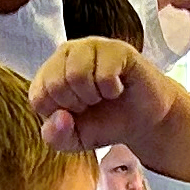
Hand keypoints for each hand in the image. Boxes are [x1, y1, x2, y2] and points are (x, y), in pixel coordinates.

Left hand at [29, 39, 189, 180]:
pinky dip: (102, 79)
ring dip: (86, 92)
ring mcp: (96, 49)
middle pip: (52, 80)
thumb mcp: (80, 140)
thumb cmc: (111, 126)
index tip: (74, 119)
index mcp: (55, 73)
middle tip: (94, 107)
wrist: (152, 123)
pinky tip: (113, 88)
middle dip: (71, 103)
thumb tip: (56, 120)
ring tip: (105, 97)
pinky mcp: (121, 51)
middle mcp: (72, 54)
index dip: (52, 110)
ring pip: (71, 68)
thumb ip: (59, 136)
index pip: (37, 92)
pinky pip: (101, 59)